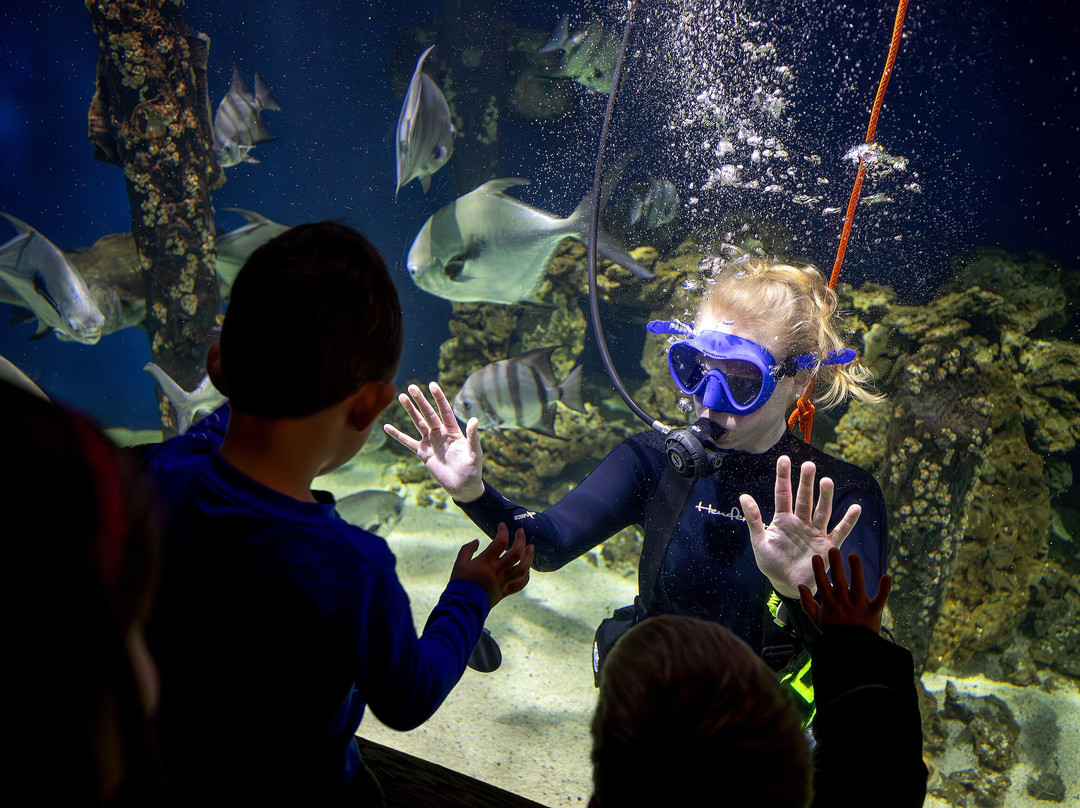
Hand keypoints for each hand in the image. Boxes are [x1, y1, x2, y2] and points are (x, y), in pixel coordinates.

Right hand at [384, 381, 484, 501]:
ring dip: (410, 411)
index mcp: (453, 431)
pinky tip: (387, 427)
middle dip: (420, 401)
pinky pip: (407, 442)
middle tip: (411, 387)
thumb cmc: (472, 469)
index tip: (432, 385)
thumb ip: (473, 437)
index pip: (445, 411)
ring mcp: (430, 442)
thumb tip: (474, 420)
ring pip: (418, 423)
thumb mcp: (474, 453)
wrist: (462, 486)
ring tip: (401, 397)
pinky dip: (397, 435)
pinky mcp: (423, 453)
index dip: (439, 398)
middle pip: (428, 414)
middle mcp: (440, 433)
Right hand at [452, 522, 533, 607]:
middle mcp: (497, 571)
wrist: (462, 606)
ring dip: (529, 556)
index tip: (502, 525)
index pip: (499, 542)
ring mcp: (503, 582)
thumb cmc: (459, 584)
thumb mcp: (459, 563)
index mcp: (485, 563)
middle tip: (521, 531)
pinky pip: (520, 584)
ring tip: (531, 547)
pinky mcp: (505, 592)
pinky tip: (527, 568)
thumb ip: (467, 549)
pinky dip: (526, 575)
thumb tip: (477, 541)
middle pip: (515, 553)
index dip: (503, 531)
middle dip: (521, 540)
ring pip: (523, 569)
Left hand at [741, 455, 861, 597]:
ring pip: (821, 511)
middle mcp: (801, 522)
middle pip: (804, 499)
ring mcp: (815, 533)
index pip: (783, 494)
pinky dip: (848, 521)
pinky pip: (839, 532)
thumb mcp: (759, 541)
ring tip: (826, 481)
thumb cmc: (772, 563)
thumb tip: (744, 496)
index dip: (783, 477)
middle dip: (806, 482)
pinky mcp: (827, 546)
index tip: (784, 459)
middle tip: (809, 465)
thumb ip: (754, 519)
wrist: (787, 585)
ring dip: (825, 497)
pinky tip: (856, 508)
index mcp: (783, 519)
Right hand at [799, 547, 891, 633]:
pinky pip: (880, 600)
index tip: (817, 557)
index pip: (823, 586)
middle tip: (834, 549)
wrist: (853, 651)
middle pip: (839, 583)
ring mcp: (859, 608)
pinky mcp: (874, 612)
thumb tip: (800, 586)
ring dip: (856, 570)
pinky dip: (884, 589)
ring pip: (858, 586)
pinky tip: (886, 576)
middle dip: (836, 566)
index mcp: (830, 606)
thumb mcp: (817, 620)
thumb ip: (807, 603)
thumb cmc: (833, 633)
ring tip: (853, 555)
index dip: (819, 571)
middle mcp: (844, 606)